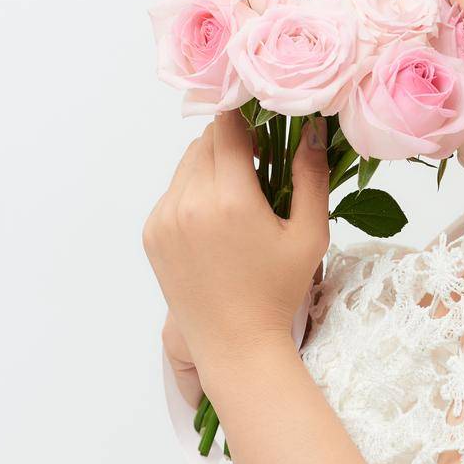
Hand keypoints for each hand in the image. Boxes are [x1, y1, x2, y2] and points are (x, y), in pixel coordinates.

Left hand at [142, 110, 330, 396]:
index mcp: (229, 199)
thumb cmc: (279, 290)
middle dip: (232, 143)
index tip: (266, 129)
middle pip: (206, 141)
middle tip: (259, 166)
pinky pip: (173, 191)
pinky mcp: (152, 233)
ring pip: (187, 163)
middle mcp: (189, 202)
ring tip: (238, 196)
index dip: (248, 119)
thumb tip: (311, 127)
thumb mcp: (309, 234)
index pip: (228, 126)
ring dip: (211, 165)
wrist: (235, 344)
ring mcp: (164, 218)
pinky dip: (193, 191)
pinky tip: (216, 221)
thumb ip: (311, 176)